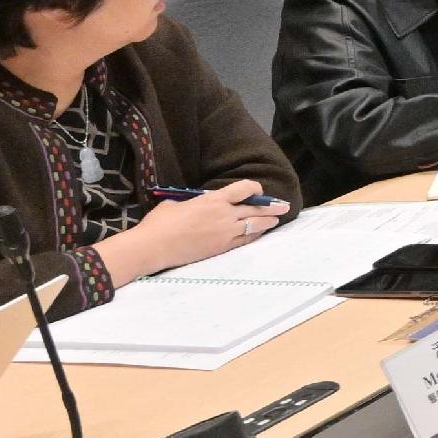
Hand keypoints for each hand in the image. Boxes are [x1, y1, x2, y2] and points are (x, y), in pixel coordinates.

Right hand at [103, 180, 284, 282]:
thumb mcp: (177, 203)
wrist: (154, 247)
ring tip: (276, 219)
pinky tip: (259, 233)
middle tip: (284, 206)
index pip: (244, 190)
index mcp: (213, 200)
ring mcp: (225, 233)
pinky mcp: (221, 248)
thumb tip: (202, 202)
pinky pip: (245, 240)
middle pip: (256, 209)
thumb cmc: (160, 222)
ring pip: (255, 226)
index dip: (255, 189)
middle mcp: (224, 215)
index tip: (258, 191)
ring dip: (268, 222)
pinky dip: (254, 235)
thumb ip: (195, 200)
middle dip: (272, 207)